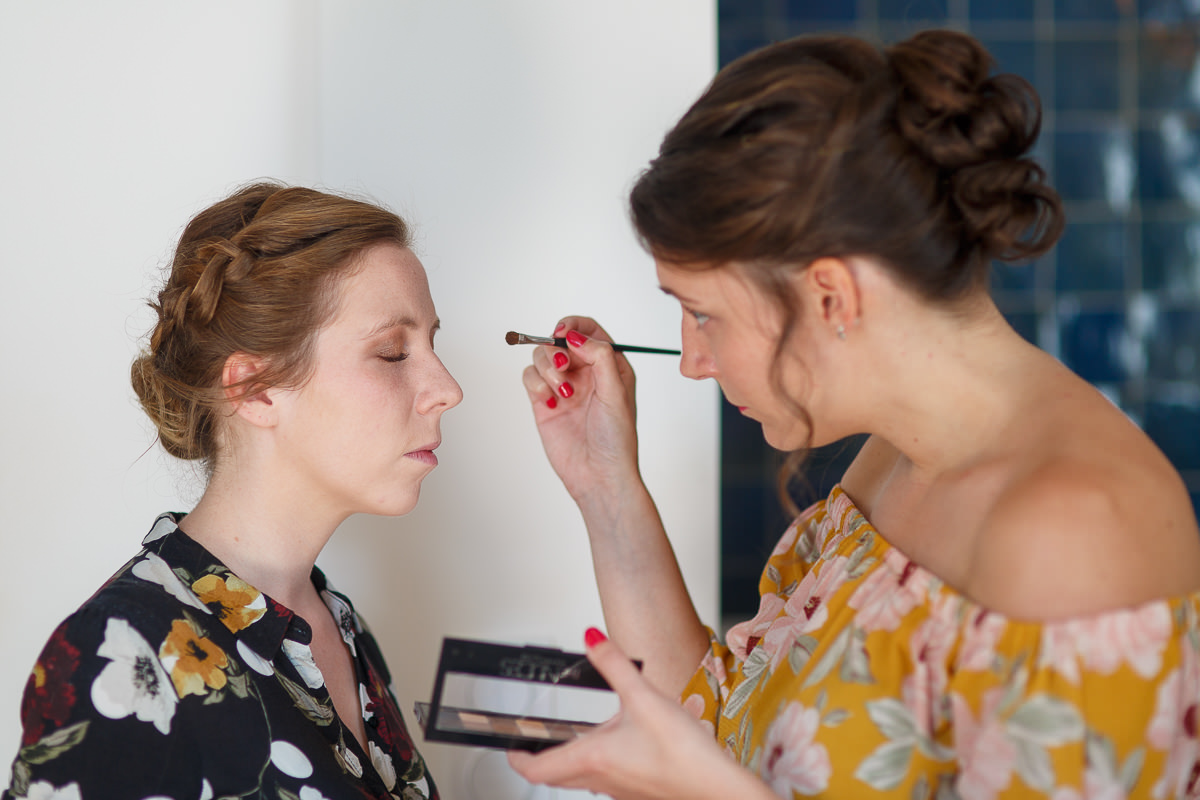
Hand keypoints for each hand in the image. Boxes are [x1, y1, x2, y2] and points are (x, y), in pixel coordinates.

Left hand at [507, 630, 773, 799]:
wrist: (718, 790)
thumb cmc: (684, 754)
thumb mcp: (645, 697)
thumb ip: (615, 664)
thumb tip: (592, 638)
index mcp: (593, 758)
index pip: (537, 768)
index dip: (517, 759)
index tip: (510, 749)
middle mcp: (601, 779)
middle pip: (555, 777)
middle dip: (540, 762)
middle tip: (533, 748)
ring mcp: (620, 791)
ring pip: (582, 781)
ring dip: (571, 763)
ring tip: (576, 741)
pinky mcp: (639, 792)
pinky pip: (607, 781)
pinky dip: (600, 765)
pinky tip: (621, 749)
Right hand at [521, 317, 640, 504]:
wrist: (598, 475)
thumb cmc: (616, 439)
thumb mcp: (616, 393)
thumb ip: (599, 357)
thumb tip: (574, 335)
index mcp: (609, 365)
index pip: (589, 330)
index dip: (573, 325)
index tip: (562, 332)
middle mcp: (585, 372)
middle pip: (559, 340)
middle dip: (556, 349)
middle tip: (562, 367)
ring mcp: (563, 386)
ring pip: (541, 357)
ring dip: (546, 369)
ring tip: (561, 392)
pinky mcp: (543, 402)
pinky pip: (530, 378)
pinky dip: (535, 385)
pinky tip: (551, 403)